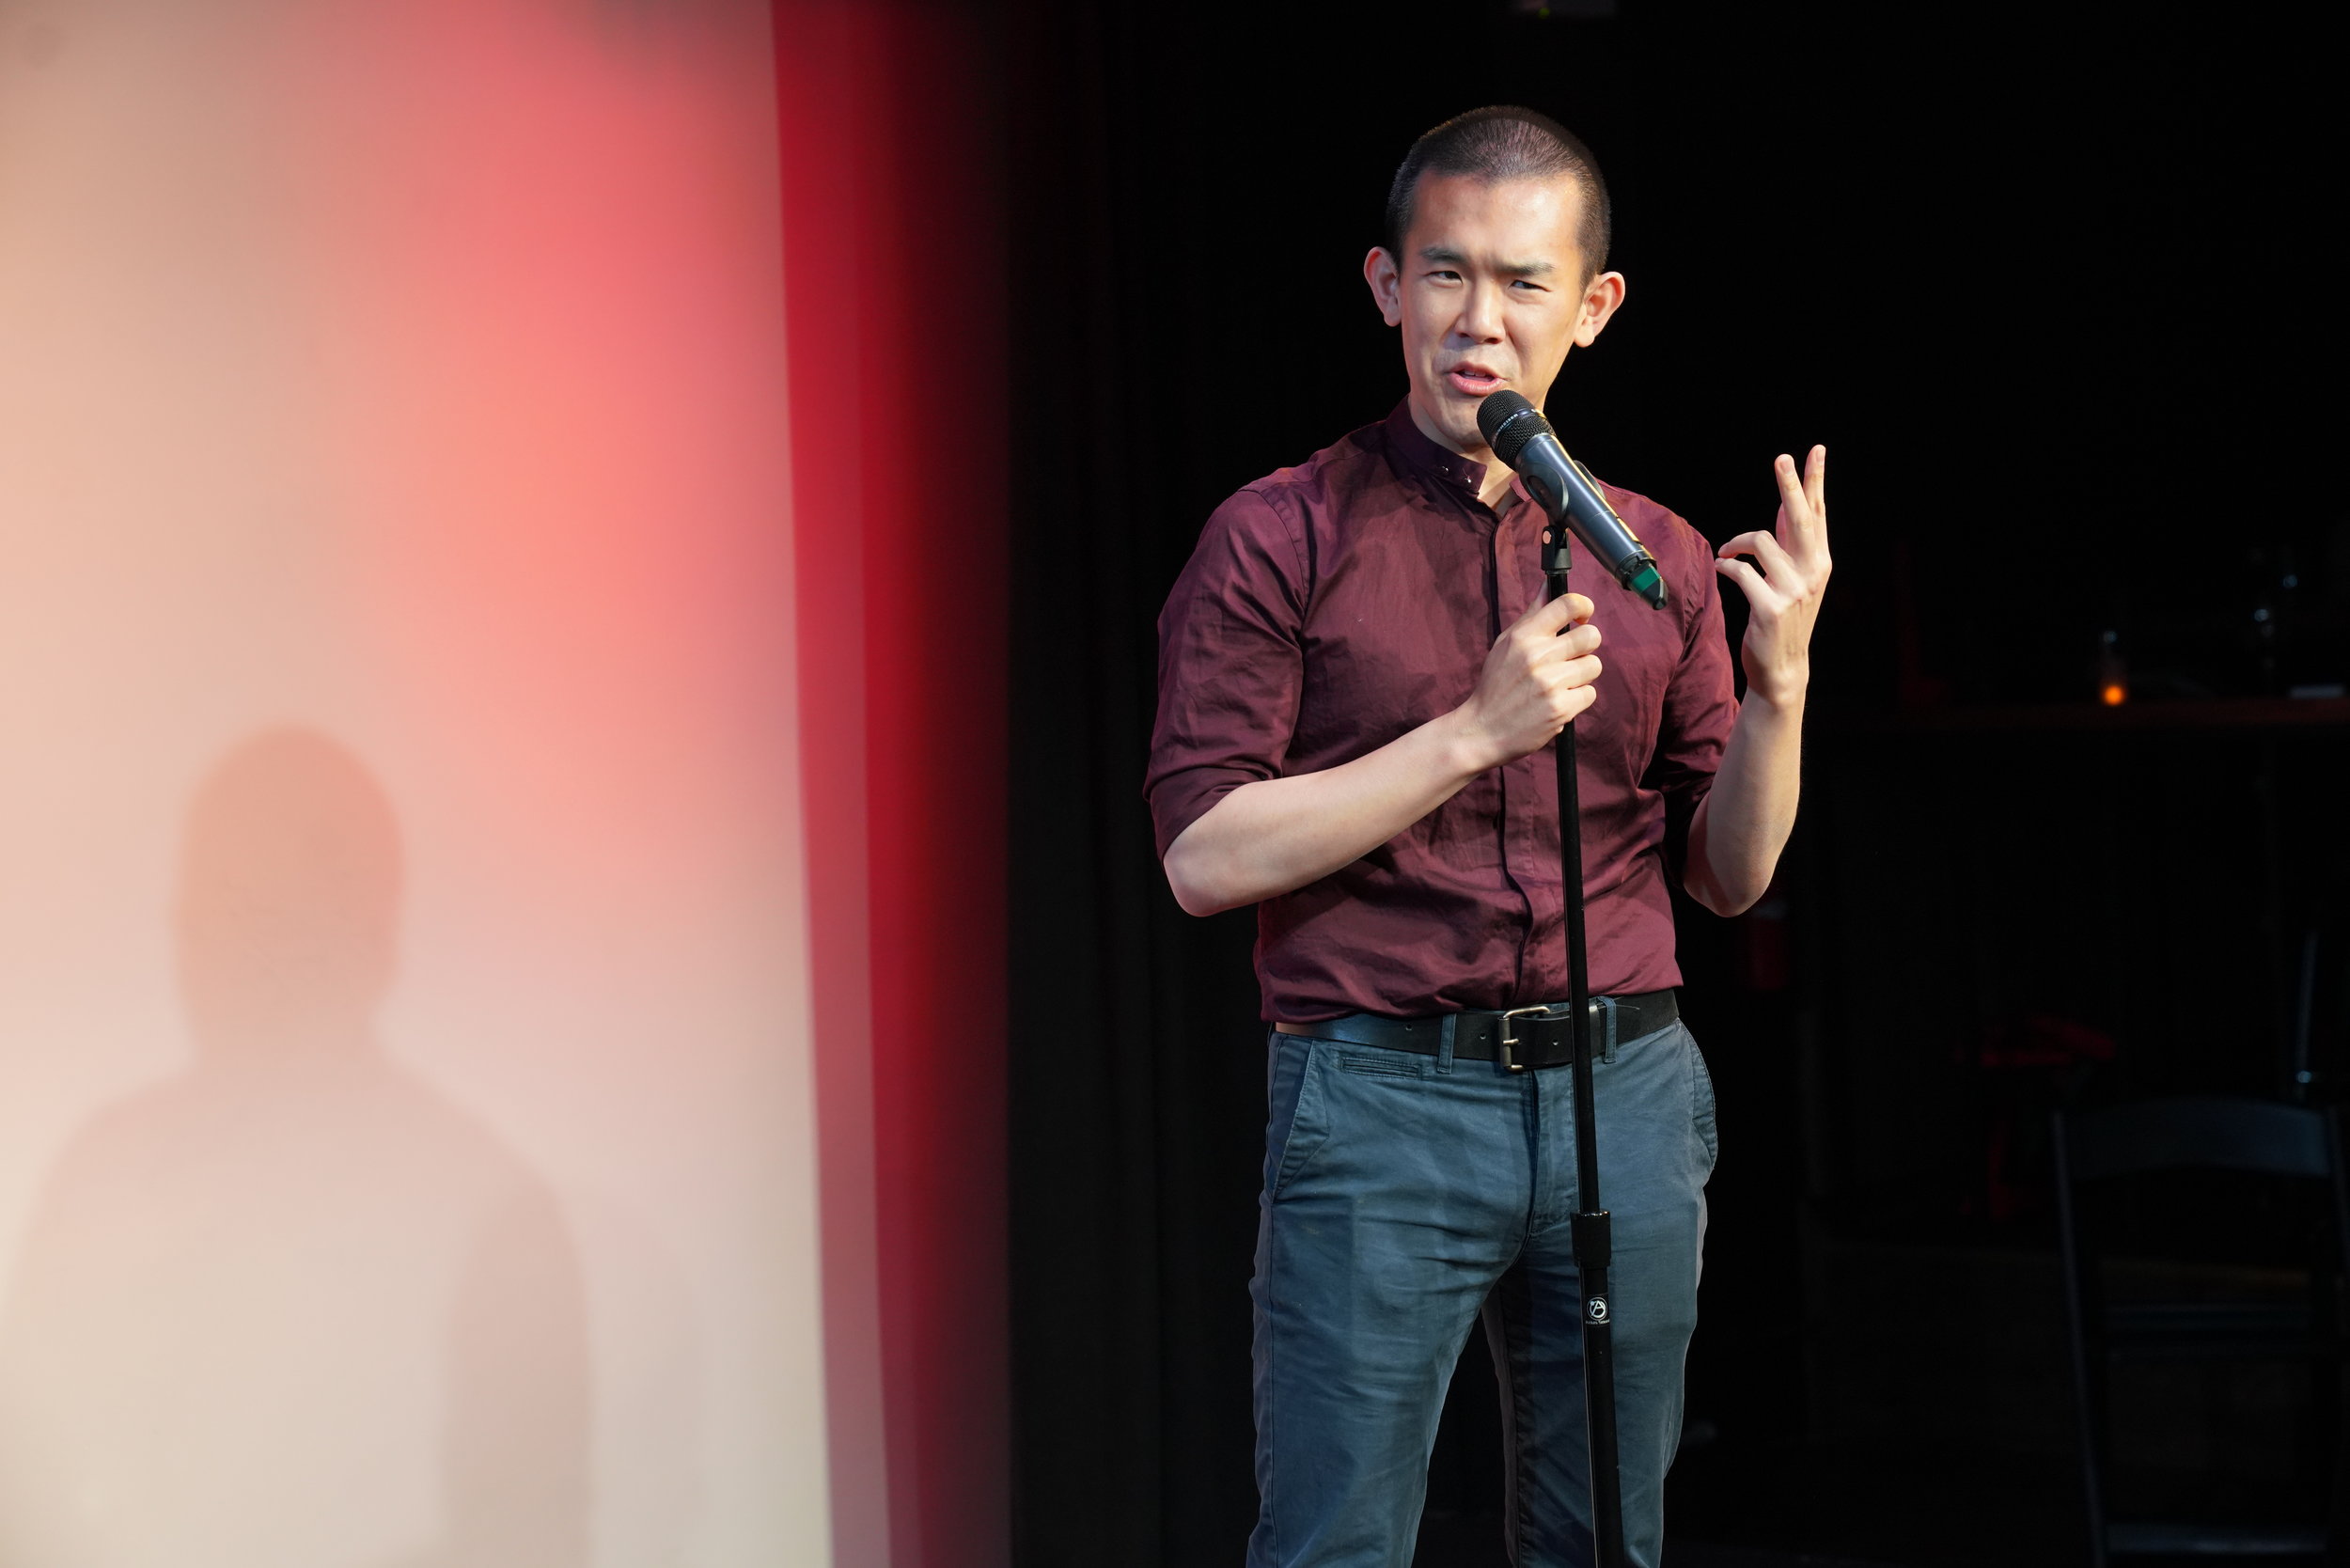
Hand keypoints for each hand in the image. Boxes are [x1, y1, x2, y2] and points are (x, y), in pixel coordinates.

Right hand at [1454, 592, 1602, 769]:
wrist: (1482, 730)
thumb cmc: (1496, 685)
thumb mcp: (1506, 644)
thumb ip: (1532, 614)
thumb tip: (1549, 583)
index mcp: (1524, 636)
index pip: (1567, 604)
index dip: (1584, 607)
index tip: (1582, 617)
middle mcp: (1537, 656)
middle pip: (1591, 635)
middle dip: (1586, 647)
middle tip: (1571, 657)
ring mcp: (1550, 683)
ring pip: (1593, 665)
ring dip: (1581, 676)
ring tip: (1560, 684)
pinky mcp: (1560, 708)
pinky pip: (1590, 693)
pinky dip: (1577, 700)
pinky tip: (1557, 703)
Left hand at [1715, 445, 1829, 709]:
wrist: (1782, 668)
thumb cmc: (1783, 619)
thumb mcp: (1793, 579)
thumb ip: (1789, 544)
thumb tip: (1785, 504)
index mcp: (1819, 562)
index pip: (1818, 514)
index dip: (1816, 481)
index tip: (1816, 450)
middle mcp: (1812, 572)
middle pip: (1801, 519)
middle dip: (1791, 485)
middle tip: (1782, 457)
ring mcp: (1793, 591)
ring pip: (1762, 542)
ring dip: (1736, 543)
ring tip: (1726, 552)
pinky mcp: (1770, 608)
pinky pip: (1741, 572)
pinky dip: (1727, 567)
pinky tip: (1721, 568)